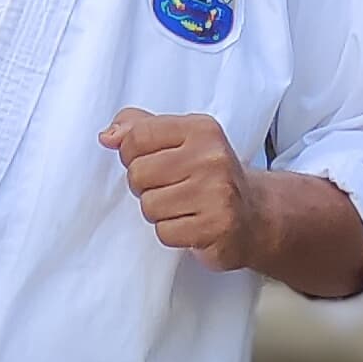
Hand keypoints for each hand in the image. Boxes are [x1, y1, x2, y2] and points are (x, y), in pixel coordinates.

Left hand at [101, 108, 264, 268]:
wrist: (255, 215)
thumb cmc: (210, 176)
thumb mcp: (180, 140)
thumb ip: (141, 128)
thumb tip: (107, 136)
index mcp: (201, 129)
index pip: (137, 136)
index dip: (131, 155)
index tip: (150, 163)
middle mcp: (211, 157)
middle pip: (138, 173)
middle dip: (145, 187)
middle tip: (171, 189)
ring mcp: (217, 192)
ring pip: (149, 206)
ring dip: (160, 213)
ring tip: (184, 207)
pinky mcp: (216, 226)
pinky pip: (165, 232)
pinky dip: (173, 233)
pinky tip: (192, 224)